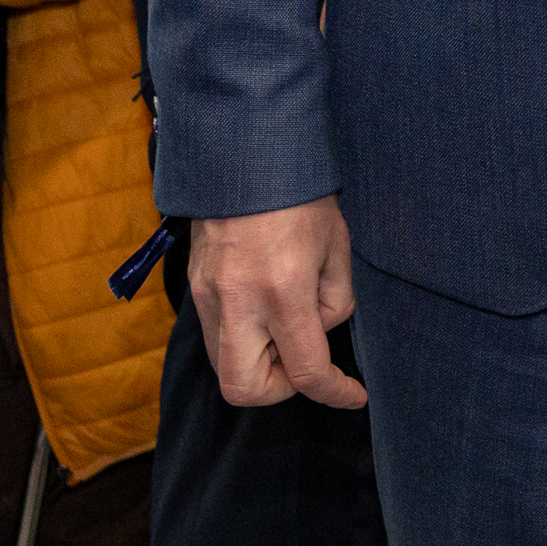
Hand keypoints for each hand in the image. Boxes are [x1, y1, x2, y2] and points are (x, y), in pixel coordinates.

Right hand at [195, 199, 364, 408]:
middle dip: (277, 390)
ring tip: (282, 327)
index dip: (336, 393)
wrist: (246, 151)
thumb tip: (319, 330)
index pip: (307, 372)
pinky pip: (214, 336)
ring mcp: (208, 296)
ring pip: (223, 367)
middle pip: (244, 391)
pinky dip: (240, 338)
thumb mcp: (337, 247)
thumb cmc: (300, 196)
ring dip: (256, 364)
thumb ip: (334, 301)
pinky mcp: (193, 286)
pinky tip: (262, 308)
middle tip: (300, 361)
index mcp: (284, 290)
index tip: (353, 394)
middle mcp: (239, 301)